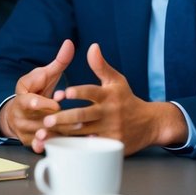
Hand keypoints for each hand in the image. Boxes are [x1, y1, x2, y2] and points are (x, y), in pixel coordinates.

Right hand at [0, 39, 74, 147]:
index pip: (28, 102)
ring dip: (62, 136)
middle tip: (77, 123)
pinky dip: (60, 147)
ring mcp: (26, 132)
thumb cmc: (35, 89)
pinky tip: (76, 147)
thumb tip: (69, 43)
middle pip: (39, 122)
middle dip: (58, 122)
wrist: (19, 111)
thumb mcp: (44, 75)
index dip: (40, 104)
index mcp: (21, 99)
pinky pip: (47, 146)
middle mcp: (21, 118)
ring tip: (80, 134)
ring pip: (45, 136)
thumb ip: (58, 62)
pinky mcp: (33, 143)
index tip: (55, 104)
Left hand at [41, 43, 185, 154]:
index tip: (63, 93)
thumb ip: (101, 65)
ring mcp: (110, 130)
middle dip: (64, 118)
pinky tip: (60, 147)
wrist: (149, 123)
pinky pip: (90, 146)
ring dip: (64, 133)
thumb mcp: (117, 80)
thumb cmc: (127, 99)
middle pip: (84, 116)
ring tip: (45, 133)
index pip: (92, 92)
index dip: (78, 92)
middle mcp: (109, 113)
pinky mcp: (111, 145)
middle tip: (47, 120)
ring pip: (83, 132)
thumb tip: (92, 47)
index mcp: (109, 95)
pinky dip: (75, 147)